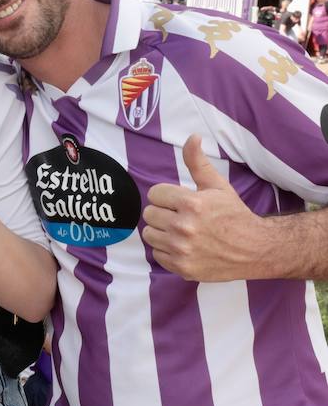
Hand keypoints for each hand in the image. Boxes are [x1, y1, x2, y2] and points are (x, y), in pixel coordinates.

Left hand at [143, 135, 259, 280]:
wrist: (255, 249)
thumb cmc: (234, 215)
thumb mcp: (217, 185)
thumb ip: (198, 162)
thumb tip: (192, 136)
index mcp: (191, 204)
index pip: (154, 194)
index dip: (166, 196)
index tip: (179, 201)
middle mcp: (184, 227)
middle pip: (149, 214)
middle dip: (163, 212)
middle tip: (182, 216)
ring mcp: (182, 250)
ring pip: (149, 234)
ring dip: (162, 231)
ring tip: (181, 231)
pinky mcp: (182, 268)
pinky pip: (157, 254)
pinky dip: (167, 250)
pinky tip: (184, 246)